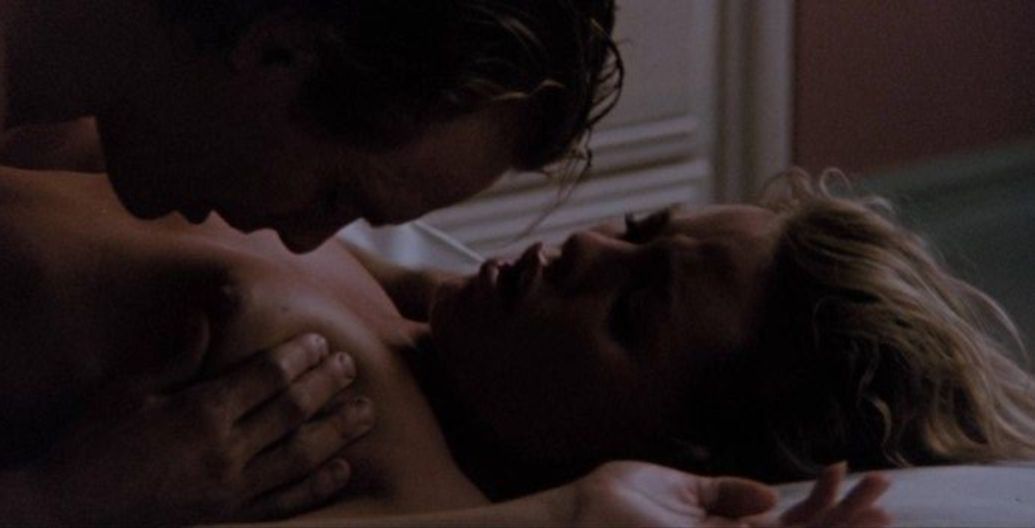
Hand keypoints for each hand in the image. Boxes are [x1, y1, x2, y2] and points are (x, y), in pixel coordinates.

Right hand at [32, 333, 373, 525]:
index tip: (321, 342)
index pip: (266, 378)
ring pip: (300, 457)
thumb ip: (179, 354)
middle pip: (292, 412)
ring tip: (365, 412)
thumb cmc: (93, 441)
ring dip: (337, 432)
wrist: (66, 508)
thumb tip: (210, 311)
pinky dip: (316, 487)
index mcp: (200, 413)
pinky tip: (340, 469)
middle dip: (327, 386)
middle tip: (351, 367)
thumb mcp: (130, 389)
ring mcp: (230, 489)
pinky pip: (283, 503)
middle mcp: (224, 452)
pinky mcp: (228, 516)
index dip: (299, 357)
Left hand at [562, 461, 889, 527]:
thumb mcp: (676, 489)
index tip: (842, 469)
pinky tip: (831, 509)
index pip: (786, 527)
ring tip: (879, 504)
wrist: (573, 518)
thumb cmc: (613, 504)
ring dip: (840, 526)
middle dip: (844, 519)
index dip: (819, 504)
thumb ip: (725, 493)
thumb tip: (774, 497)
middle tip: (884, 491)